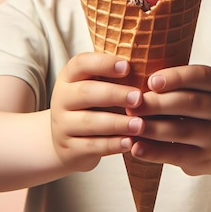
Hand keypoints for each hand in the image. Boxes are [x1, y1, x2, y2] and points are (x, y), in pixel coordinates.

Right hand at [50, 52, 144, 171]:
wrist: (65, 140)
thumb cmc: (91, 105)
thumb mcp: (95, 85)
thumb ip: (114, 76)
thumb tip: (148, 62)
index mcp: (69, 76)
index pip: (81, 63)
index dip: (104, 64)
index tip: (127, 67)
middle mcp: (62, 98)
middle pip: (85, 92)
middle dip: (114, 94)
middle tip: (138, 98)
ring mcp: (62, 124)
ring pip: (89, 122)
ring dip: (117, 123)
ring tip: (140, 124)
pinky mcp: (68, 148)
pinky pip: (92, 146)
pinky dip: (112, 145)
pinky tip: (130, 143)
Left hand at [127, 65, 210, 175]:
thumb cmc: (194, 108)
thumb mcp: (193, 90)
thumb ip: (171, 83)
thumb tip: (133, 84)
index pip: (200, 76)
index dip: (175, 77)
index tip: (151, 81)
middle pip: (189, 103)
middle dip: (157, 103)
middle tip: (132, 105)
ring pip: (181, 130)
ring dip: (152, 128)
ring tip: (130, 125)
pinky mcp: (203, 159)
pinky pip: (176, 154)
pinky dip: (154, 151)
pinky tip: (135, 147)